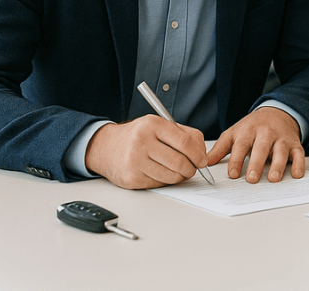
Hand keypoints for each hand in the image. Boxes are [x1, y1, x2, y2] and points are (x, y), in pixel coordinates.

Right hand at [84, 115, 207, 189]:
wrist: (106, 147)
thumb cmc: (137, 136)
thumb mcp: (158, 125)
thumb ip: (183, 134)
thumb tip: (203, 152)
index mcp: (152, 124)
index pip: (184, 141)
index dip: (198, 154)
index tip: (202, 160)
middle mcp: (142, 141)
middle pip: (179, 161)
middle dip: (191, 168)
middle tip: (193, 169)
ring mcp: (135, 161)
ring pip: (171, 176)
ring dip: (180, 177)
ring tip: (179, 171)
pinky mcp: (131, 179)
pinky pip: (159, 184)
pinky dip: (166, 181)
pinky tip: (163, 173)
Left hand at [207, 107, 304, 182]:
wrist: (277, 112)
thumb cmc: (253, 126)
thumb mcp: (235, 132)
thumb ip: (221, 148)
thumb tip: (205, 162)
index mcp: (248, 131)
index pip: (241, 145)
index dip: (236, 160)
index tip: (232, 174)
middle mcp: (265, 133)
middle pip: (261, 148)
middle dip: (256, 163)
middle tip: (252, 179)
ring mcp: (281, 138)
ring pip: (281, 151)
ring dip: (278, 165)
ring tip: (273, 178)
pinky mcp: (294, 143)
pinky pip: (299, 153)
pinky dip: (299, 164)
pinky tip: (297, 174)